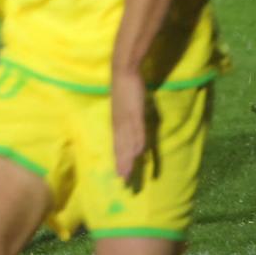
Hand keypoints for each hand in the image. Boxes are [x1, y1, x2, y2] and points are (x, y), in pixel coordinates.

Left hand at [110, 70, 148, 184]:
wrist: (123, 72)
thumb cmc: (125, 89)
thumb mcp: (124, 108)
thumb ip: (127, 121)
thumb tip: (131, 132)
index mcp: (116, 124)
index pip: (117, 146)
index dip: (119, 160)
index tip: (121, 176)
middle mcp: (119, 124)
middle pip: (120, 148)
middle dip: (123, 165)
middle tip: (124, 182)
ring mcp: (126, 119)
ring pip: (127, 143)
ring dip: (128, 159)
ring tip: (128, 174)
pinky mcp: (134, 113)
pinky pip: (137, 130)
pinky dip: (137, 142)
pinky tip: (139, 153)